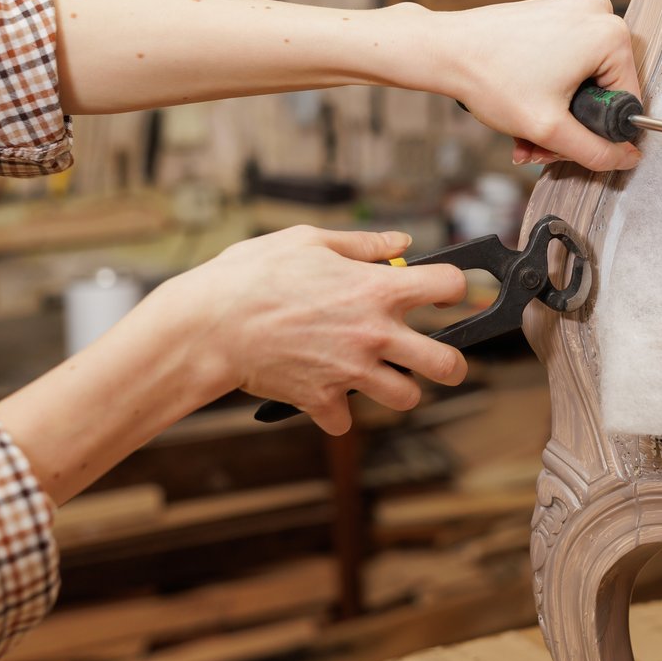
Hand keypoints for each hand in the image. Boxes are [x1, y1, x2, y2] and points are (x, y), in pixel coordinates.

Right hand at [154, 226, 467, 433]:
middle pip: (447, 363)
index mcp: (378, 290)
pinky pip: (346, 420)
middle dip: (452, 363)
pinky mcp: (323, 400)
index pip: (449, 287)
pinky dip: (337, 412)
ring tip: (382, 376)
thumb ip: (363, 244)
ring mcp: (351, 372)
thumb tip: (401, 242)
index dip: (453, 288)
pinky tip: (325, 392)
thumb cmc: (252, 275)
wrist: (208, 325)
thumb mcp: (308, 240)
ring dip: (399, 389)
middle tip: (440, 358)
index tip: (443, 294)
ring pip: (406, 398)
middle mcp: (375, 334)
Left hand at [442, 0, 643, 170]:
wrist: (445, 50)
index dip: (598, 133)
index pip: (626, 101)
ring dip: (558, 111)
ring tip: (525, 132)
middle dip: (571, 125)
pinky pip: (569, 58)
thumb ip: (596, 152)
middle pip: (604, 88)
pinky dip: (550, 86)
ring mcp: (576, 8)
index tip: (562, 145)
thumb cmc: (491, 78)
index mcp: (610, 35)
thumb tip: (628, 159)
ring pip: (584, 77)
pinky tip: (524, 105)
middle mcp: (599, 13)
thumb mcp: (549, 129)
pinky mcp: (556, 11)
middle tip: (539, 145)